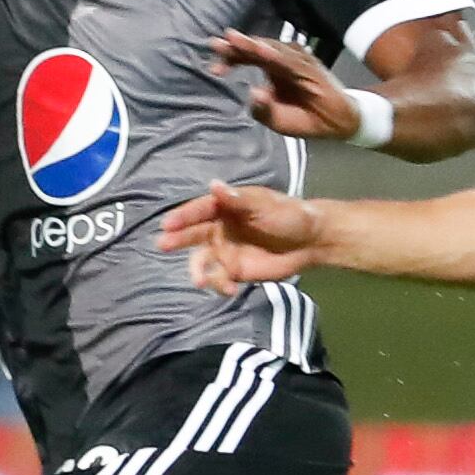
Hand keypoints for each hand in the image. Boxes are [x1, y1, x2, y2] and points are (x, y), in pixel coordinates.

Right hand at [154, 181, 320, 297]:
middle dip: (177, 240)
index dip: (183, 216)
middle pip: (193, 235)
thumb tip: (214, 185)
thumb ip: (238, 199)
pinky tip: (229, 289)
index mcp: (225, 207)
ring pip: (202, 261)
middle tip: (163, 245)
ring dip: (198, 271)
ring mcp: (226, 251)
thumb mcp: (265, 204)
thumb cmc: (289, 215)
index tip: (167, 224)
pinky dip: (219, 285)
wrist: (311, 242)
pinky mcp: (235, 271)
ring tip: (200, 280)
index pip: (199, 210)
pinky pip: (219, 279)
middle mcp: (220, 228)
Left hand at [210, 28, 361, 141]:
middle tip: (216, 43)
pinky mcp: (311, 67)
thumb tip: (253, 93)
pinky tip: (262, 51)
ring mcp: (298, 61)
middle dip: (236, 46)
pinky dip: (276, 54)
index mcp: (272, 68)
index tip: (213, 68)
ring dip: (253, 45)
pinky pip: (291, 59)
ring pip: (272, 49)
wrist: (337, 124)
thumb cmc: (306, 118)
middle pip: (257, 48)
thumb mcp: (276, 120)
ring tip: (235, 41)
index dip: (231, 59)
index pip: (248, 57)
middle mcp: (283, 60)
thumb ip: (262, 110)